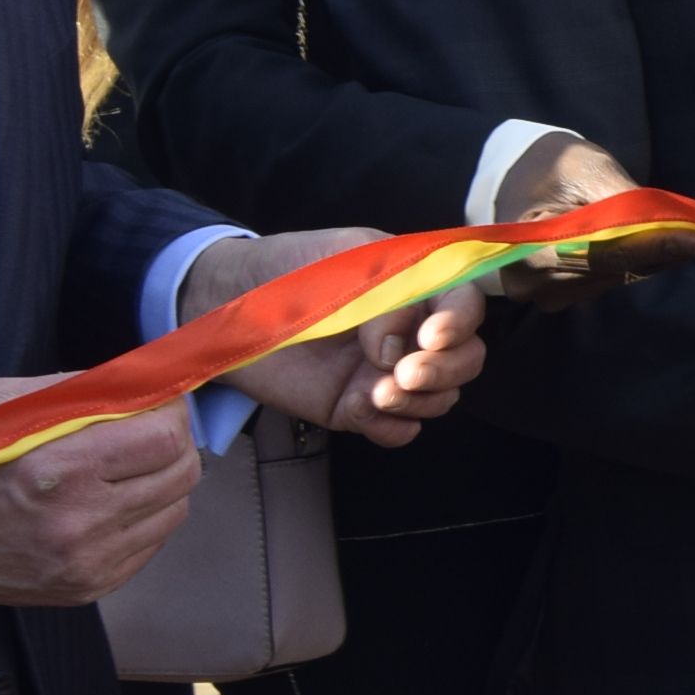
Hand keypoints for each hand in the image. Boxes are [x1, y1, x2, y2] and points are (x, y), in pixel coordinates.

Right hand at [0, 384, 200, 606]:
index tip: (158, 401)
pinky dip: (144, 516)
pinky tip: (108, 503)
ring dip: (161, 481)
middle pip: (183, 474)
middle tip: (146, 431)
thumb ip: (79, 390)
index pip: (166, 437)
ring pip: (175, 510)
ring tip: (123, 468)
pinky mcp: (89, 588)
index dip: (172, 412)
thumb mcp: (0, 404)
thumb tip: (143, 382)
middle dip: (174, 444)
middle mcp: (82, 523)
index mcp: (59, 470)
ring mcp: (88, 563)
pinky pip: (151, 543)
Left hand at [186, 230, 489, 444]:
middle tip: (406, 372)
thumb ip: (384, 298)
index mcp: (415, 288)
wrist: (228, 307)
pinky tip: (361, 409)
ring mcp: (386, 373)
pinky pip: (398, 431)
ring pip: (439, 400)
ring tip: (377, 393)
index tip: (433, 337)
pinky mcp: (358, 407)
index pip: (465, 305)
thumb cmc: (287, 270)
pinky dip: (390, 427)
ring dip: (419, 401)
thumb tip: (395, 348)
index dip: (460, 324)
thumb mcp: (343, 263)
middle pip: (466, 361)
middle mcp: (409, 333)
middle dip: (445, 371)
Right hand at [494, 130, 694, 300]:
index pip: (616, 253)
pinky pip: (615, 279)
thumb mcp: (587, 169)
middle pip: (625, 271)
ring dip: (663, 256)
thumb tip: (681, 228)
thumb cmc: (548, 166)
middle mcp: (541, 287)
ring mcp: (552, 297)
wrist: (510, 178)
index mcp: (536, 252)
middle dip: (679, 252)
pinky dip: (642, 260)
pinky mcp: (565, 296)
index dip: (669, 246)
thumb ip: (629, 204)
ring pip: (625, 278)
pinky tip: (667, 244)